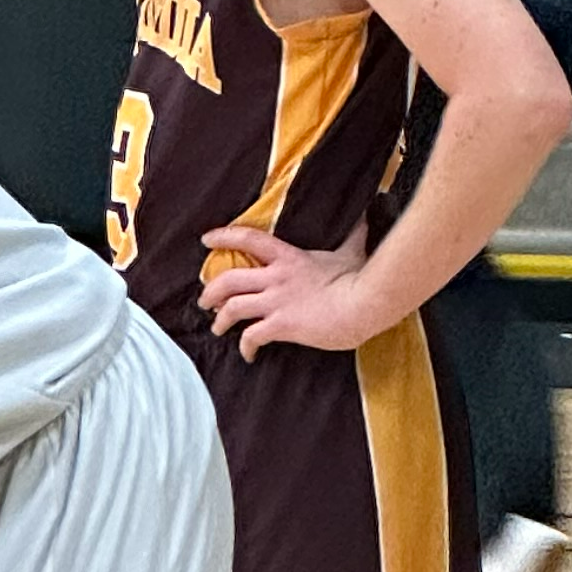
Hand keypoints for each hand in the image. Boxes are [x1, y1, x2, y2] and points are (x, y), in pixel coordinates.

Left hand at [198, 225, 380, 357]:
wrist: (366, 303)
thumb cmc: (361, 278)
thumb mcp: (352, 250)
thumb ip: (353, 234)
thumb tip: (365, 216)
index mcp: (289, 258)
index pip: (249, 239)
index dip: (224, 236)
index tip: (207, 239)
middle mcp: (277, 278)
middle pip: (229, 280)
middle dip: (210, 291)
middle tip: (204, 301)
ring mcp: (277, 302)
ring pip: (232, 309)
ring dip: (220, 321)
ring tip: (217, 328)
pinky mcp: (282, 325)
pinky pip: (251, 337)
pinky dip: (245, 347)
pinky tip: (248, 354)